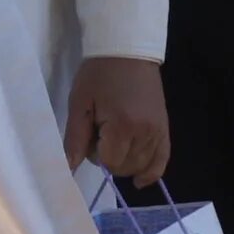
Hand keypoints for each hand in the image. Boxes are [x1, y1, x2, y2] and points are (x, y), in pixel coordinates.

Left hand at [65, 55, 172, 183]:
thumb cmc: (98, 75)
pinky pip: (162, 160)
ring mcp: (159, 131)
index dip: (95, 154)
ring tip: (115, 140)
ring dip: (124, 162)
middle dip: (109, 158)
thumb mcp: (79, 104)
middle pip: (125, 167)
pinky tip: (140, 180)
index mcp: (122, 125)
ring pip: (141, 166)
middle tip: (101, 134)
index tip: (91, 134)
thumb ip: (75, 139)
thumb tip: (67, 169)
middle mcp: (146, 132)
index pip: (108, 162)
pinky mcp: (165, 128)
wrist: (127, 53)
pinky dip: (151, 172)